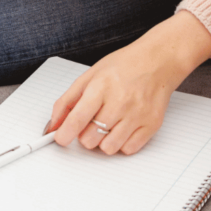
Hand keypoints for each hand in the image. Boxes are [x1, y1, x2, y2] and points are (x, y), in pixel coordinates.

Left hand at [45, 12, 210, 155]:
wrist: (157, 61)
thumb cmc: (123, 66)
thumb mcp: (90, 75)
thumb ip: (68, 100)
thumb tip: (54, 124)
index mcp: (101, 86)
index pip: (78, 118)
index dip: (64, 133)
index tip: (60, 138)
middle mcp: (120, 102)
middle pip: (90, 138)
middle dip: (84, 134)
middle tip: (89, 123)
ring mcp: (137, 115)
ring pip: (108, 148)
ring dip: (101, 141)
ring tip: (106, 124)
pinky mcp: (151, 125)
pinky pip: (128, 150)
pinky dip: (121, 143)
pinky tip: (121, 127)